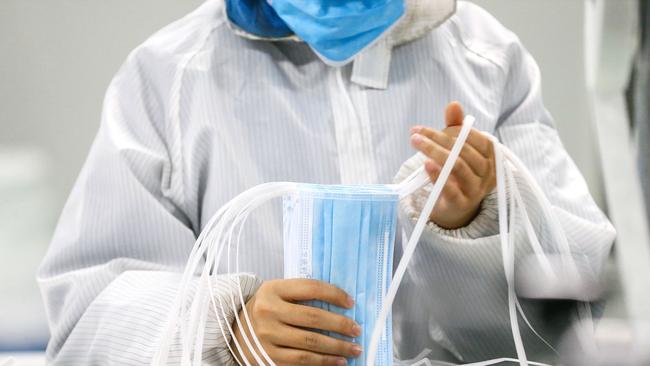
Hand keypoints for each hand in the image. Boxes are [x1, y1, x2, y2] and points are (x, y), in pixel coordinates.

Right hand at [231, 279, 361, 365]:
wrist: (235, 330)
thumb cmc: (266, 308)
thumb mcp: (278, 292)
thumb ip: (302, 294)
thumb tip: (341, 303)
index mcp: (272, 289)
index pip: (311, 288)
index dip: (335, 294)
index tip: (351, 303)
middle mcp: (268, 312)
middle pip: (313, 318)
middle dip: (340, 325)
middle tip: (357, 330)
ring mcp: (267, 336)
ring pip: (310, 344)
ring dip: (337, 348)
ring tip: (354, 349)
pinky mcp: (268, 357)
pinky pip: (302, 361)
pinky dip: (323, 363)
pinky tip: (337, 362)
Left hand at [409, 102, 495, 228]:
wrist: (456, 208)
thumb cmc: (458, 173)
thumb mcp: (457, 149)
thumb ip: (456, 127)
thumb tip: (453, 104)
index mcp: (492, 157)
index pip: (475, 138)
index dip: (452, 129)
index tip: (424, 128)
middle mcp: (488, 173)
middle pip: (464, 151)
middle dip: (438, 139)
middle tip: (415, 134)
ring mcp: (476, 189)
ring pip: (458, 166)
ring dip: (434, 152)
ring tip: (416, 143)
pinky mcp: (462, 203)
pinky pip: (451, 188)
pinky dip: (438, 174)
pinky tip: (426, 164)